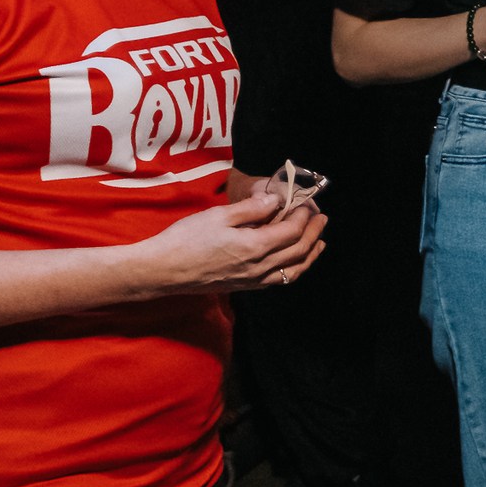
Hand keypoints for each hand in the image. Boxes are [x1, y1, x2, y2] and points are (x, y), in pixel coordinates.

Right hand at [140, 186, 326, 293]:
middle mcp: (259, 267)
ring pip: (293, 271)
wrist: (164, 270)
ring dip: (310, 255)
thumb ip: (251, 209)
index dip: (304, 215)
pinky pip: (278, 281)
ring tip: (319, 243)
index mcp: (255, 246)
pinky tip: (293, 262)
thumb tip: (276, 200)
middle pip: (299, 251)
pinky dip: (294, 270)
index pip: (293, 231)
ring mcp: (253, 280)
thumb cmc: (187, 239)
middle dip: (314, 233)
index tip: (307, 203)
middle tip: (321, 218)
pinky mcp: (244, 287)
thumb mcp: (220, 216)